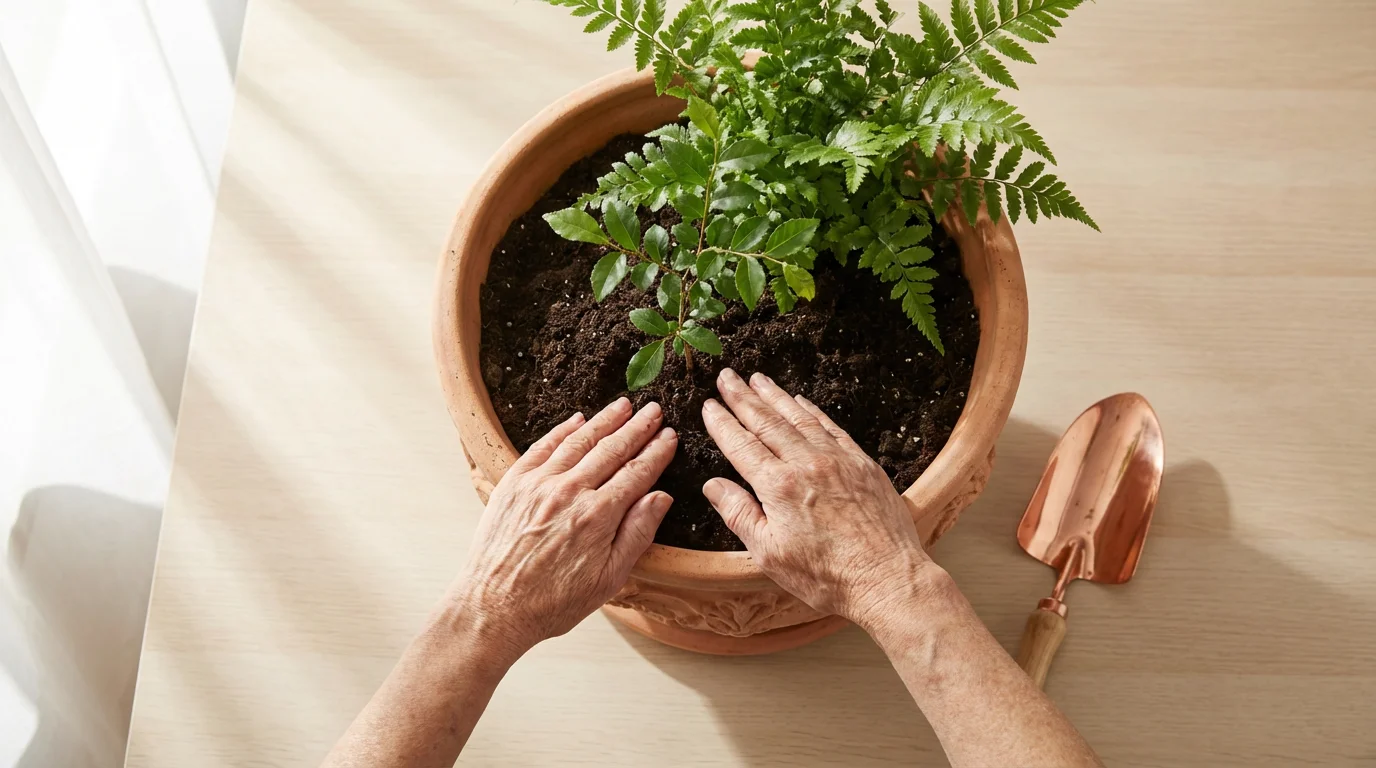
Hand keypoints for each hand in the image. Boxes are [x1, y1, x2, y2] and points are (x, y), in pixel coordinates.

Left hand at [452, 398, 676, 655]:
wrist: (493, 608)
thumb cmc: (553, 602)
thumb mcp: (609, 579)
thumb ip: (637, 533)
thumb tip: (660, 497)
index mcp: (598, 516)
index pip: (636, 473)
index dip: (655, 452)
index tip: (669, 437)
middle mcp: (569, 492)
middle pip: (611, 449)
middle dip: (637, 427)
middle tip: (654, 410)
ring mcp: (538, 484)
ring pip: (579, 441)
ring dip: (604, 420)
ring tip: (623, 406)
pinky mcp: (513, 483)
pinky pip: (542, 446)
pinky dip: (562, 430)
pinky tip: (577, 420)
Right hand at [700, 369, 934, 626]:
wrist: (886, 579)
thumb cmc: (826, 576)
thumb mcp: (769, 553)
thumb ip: (738, 514)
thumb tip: (713, 485)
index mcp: (778, 486)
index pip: (741, 445)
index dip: (722, 422)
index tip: (709, 404)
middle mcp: (806, 463)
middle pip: (767, 422)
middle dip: (743, 397)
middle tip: (727, 376)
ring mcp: (837, 460)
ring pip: (799, 418)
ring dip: (775, 396)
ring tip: (758, 378)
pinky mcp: (862, 464)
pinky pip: (831, 427)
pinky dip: (812, 411)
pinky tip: (801, 401)